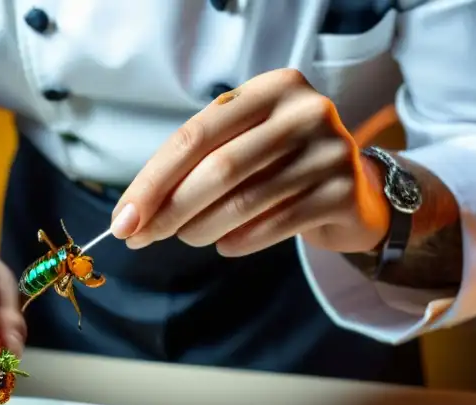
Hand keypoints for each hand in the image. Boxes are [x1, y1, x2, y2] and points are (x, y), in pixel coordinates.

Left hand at [110, 68, 390, 256]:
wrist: (353, 194)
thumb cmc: (277, 169)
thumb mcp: (240, 148)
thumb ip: (192, 169)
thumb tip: (132, 215)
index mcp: (270, 88)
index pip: (194, 136)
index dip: (151, 182)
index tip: (122, 220)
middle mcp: (305, 111)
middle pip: (216, 168)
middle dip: (169, 210)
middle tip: (140, 239)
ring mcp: (330, 150)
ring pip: (243, 199)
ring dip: (200, 228)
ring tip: (187, 238)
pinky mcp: (343, 192)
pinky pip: (275, 224)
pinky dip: (239, 241)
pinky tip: (225, 245)